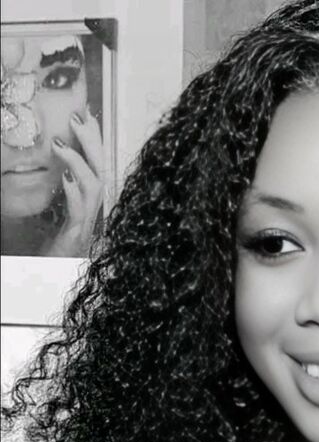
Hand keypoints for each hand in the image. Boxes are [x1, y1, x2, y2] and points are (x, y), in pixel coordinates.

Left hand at [45, 105, 103, 256]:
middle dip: (93, 142)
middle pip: (102, 170)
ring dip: (81, 163)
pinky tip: (64, 178)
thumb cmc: (47, 249)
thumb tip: (53, 165)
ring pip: (95, 187)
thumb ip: (57, 190)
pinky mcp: (75, 237)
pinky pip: (80, 212)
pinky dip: (74, 193)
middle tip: (78, 118)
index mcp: (86, 202)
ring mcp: (85, 224)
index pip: (97, 164)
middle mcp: (91, 211)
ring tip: (63, 143)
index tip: (88, 115)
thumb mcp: (50, 211)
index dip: (95, 140)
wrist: (47, 280)